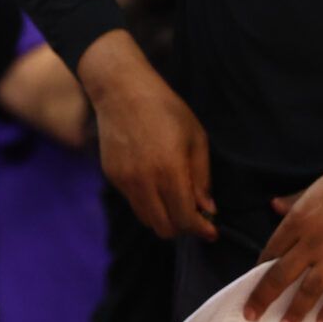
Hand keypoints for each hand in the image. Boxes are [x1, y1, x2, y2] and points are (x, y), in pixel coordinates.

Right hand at [78, 30, 216, 240]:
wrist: (122, 90)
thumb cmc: (166, 109)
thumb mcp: (195, 138)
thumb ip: (202, 177)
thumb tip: (207, 209)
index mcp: (170, 170)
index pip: (185, 219)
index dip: (201, 230)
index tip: (211, 231)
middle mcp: (144, 181)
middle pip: (164, 228)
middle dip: (182, 227)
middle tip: (193, 214)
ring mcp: (124, 180)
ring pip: (146, 219)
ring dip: (163, 217)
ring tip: (174, 201)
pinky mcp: (111, 176)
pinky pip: (133, 202)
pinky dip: (147, 202)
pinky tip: (154, 183)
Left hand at [245, 140, 322, 321]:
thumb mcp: (314, 187)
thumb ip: (293, 201)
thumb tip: (273, 206)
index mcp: (297, 220)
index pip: (270, 251)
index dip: (259, 270)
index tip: (250, 284)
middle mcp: (310, 242)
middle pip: (280, 275)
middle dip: (264, 298)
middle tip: (251, 315)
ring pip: (308, 290)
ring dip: (295, 311)